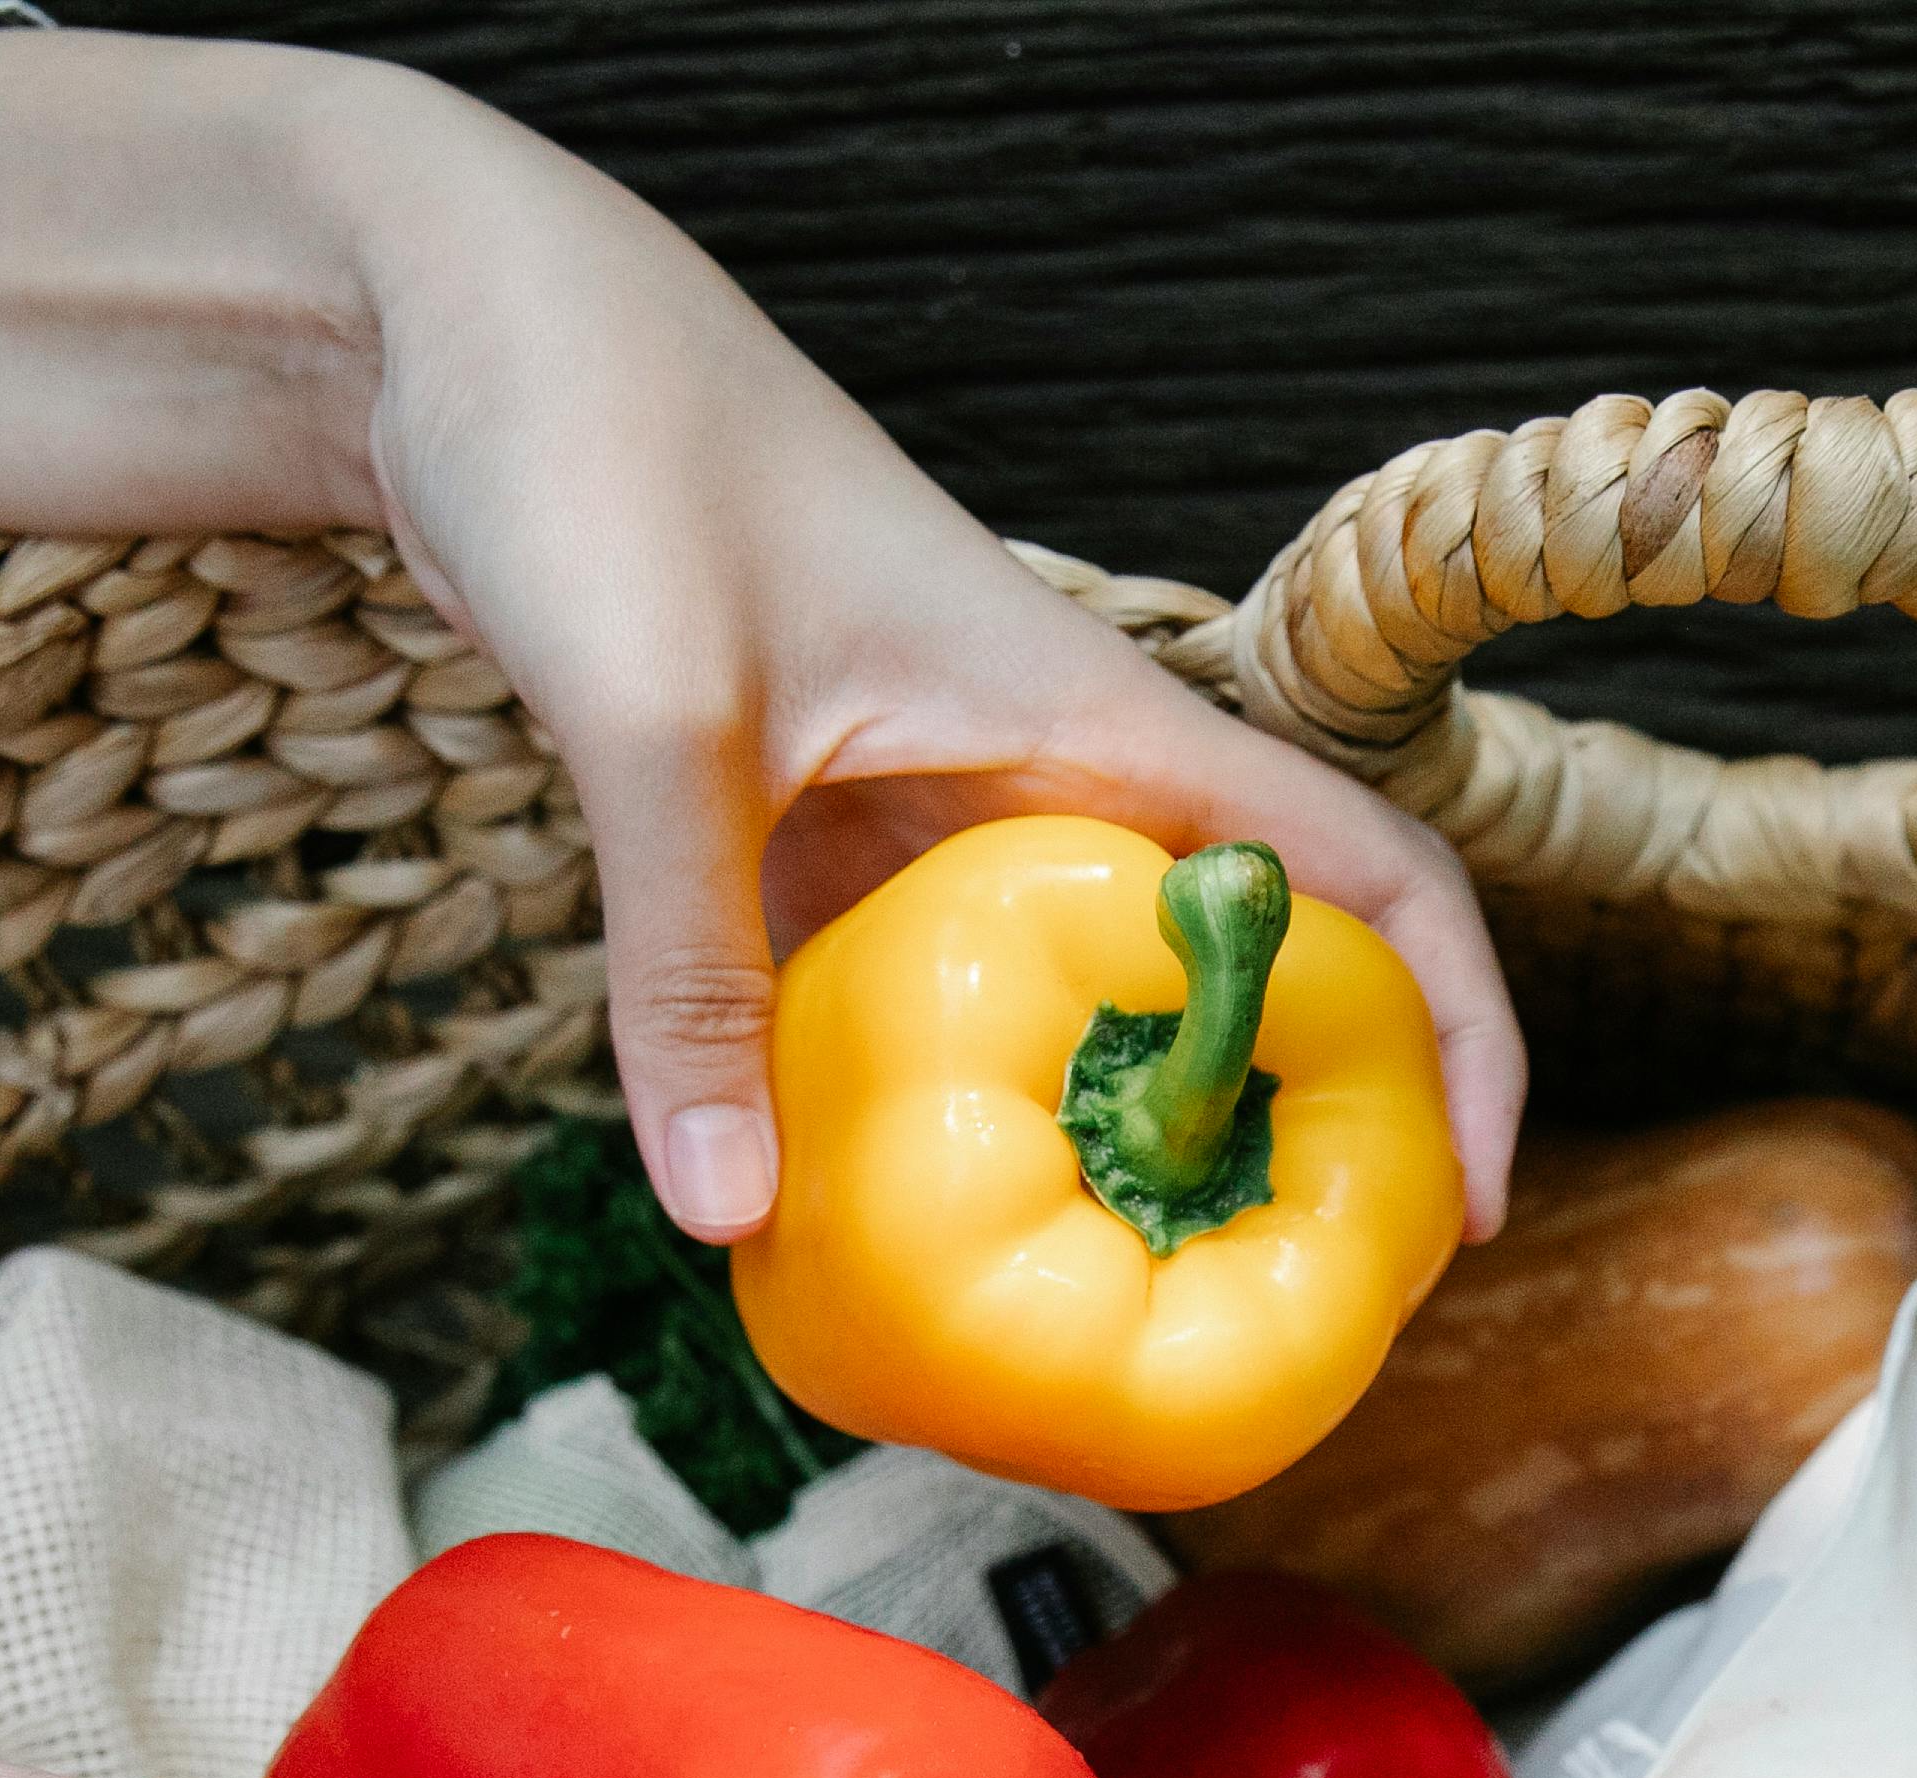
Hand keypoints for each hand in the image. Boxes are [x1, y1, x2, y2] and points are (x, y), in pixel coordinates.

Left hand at [0, 30, 1527, 1243]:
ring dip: (1110, 1150)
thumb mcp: (655, 720)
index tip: (1459, 1207)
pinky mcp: (821, 831)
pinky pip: (922, 1003)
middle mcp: (1045, 772)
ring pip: (1080, 1008)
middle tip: (1281, 1323)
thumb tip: (730, 1216)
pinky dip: (928, 1114)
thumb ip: (690, 969)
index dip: (1454, 1042)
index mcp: (1086, 721)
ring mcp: (934, 808)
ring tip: (1109, 1321)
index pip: (1363, 879)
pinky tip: (879, 1228)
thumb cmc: (597, 445)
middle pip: (1247, 976)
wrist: (457, 316)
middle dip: (1294, 1146)